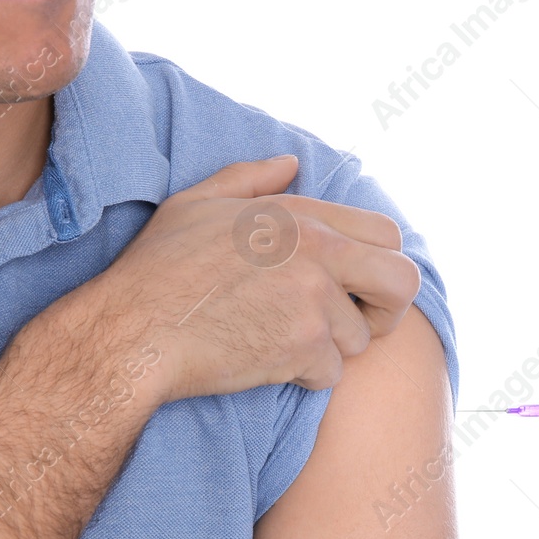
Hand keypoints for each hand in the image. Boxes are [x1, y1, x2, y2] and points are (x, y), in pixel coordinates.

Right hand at [80, 154, 422, 400]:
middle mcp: (318, 254)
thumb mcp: (197, 204)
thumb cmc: (158, 269)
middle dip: (388, 309)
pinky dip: (303, 376)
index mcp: (302, 216)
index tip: (356, 282)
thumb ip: (251, 178)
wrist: (134, 332)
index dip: (381, 262)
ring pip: (360, 339)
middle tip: (357, 322)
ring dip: (328, 348)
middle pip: (404, 283)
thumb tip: (291, 162)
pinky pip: (330, 373)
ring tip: (280, 340)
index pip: (387, 234)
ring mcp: (314, 302)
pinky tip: (265, 361)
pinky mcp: (303, 348)